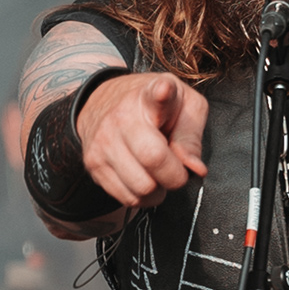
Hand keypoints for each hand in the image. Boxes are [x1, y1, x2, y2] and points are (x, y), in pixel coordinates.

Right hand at [76, 72, 208, 210]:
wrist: (102, 101)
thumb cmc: (155, 107)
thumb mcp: (184, 106)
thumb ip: (192, 136)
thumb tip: (195, 169)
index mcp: (150, 96)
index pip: (155, 94)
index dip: (162, 93)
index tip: (163, 91)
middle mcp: (121, 118)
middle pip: (154, 159)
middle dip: (175, 175)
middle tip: (176, 167)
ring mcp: (103, 142)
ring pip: (141, 187)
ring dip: (158, 189)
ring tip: (157, 171)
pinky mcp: (93, 164)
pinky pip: (127, 198)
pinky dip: (142, 196)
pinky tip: (143, 177)